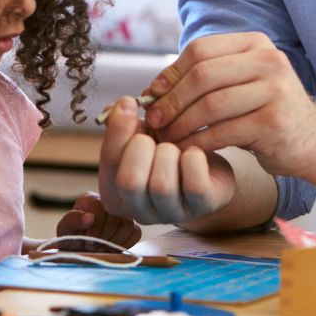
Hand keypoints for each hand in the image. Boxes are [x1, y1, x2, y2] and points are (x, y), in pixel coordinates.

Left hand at [55, 191, 140, 249]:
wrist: (79, 253)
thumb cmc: (70, 240)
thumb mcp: (64, 230)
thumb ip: (72, 220)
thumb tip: (90, 217)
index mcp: (90, 200)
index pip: (100, 207)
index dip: (96, 226)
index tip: (88, 241)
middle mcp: (109, 203)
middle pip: (116, 217)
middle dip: (104, 236)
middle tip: (95, 246)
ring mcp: (123, 214)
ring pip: (128, 225)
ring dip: (114, 241)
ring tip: (102, 247)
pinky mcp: (132, 227)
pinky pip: (136, 233)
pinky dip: (124, 244)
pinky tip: (112, 248)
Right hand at [98, 96, 235, 224]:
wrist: (206, 167)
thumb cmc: (166, 150)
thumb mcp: (140, 133)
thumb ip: (123, 121)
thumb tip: (120, 106)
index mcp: (116, 192)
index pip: (108, 162)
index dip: (118, 129)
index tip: (128, 102)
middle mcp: (139, 211)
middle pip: (129, 181)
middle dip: (142, 147)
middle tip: (155, 136)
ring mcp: (171, 213)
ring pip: (161, 185)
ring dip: (169, 154)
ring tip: (176, 146)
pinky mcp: (201, 207)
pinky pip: (195, 185)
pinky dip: (194, 160)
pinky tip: (194, 153)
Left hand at [142, 32, 315, 176]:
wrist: (313, 140)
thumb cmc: (266, 111)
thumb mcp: (242, 82)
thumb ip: (206, 78)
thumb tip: (153, 89)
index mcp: (256, 43)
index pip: (200, 50)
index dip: (171, 73)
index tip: (152, 96)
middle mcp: (268, 60)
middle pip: (203, 75)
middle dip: (171, 100)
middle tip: (153, 121)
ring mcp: (275, 90)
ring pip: (210, 105)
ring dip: (180, 124)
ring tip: (166, 138)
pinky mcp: (273, 122)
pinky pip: (222, 132)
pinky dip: (197, 142)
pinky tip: (186, 150)